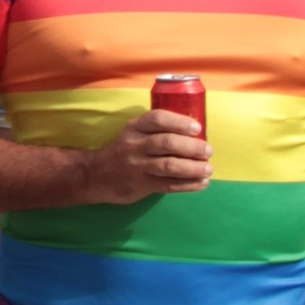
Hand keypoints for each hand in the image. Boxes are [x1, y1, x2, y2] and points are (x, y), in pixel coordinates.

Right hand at [76, 112, 212, 202]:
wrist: (97, 175)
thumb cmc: (124, 151)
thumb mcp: (134, 133)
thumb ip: (157, 130)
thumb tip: (195, 133)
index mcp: (135, 127)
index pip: (158, 119)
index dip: (180, 122)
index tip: (197, 128)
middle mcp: (135, 145)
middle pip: (167, 143)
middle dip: (192, 147)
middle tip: (208, 151)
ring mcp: (137, 166)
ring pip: (169, 166)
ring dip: (193, 168)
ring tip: (208, 169)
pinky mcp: (141, 185)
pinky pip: (168, 185)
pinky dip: (188, 185)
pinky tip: (202, 183)